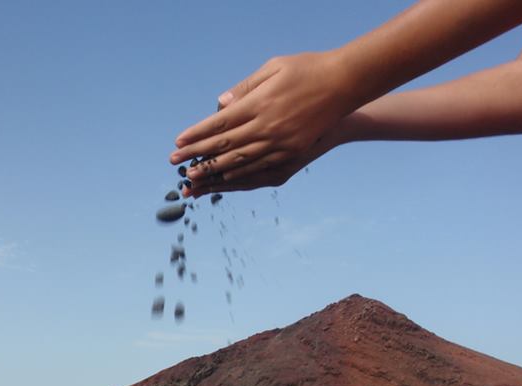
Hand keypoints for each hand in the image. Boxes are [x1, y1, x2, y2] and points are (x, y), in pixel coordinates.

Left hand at [171, 51, 355, 185]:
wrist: (346, 85)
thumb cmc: (308, 70)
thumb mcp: (275, 67)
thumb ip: (246, 88)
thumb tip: (221, 105)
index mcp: (260, 104)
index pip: (219, 123)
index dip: (197, 134)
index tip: (178, 142)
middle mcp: (268, 128)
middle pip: (224, 146)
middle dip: (197, 156)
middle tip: (175, 164)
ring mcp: (280, 145)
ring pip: (239, 163)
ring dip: (213, 173)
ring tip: (192, 179)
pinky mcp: (292, 155)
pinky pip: (259, 171)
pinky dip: (238, 177)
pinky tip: (222, 181)